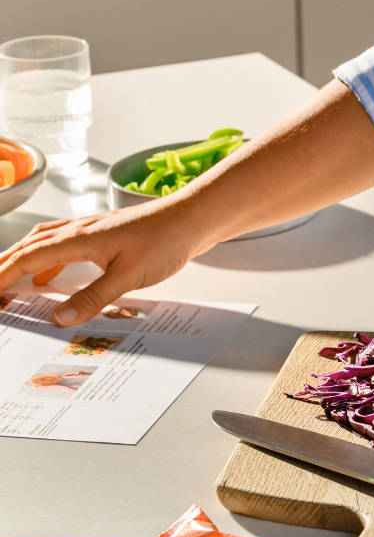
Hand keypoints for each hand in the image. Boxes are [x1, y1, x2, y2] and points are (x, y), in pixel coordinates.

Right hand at [0, 195, 208, 326]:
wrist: (192, 218)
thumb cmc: (165, 241)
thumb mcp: (128, 277)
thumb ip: (93, 298)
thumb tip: (60, 318)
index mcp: (79, 239)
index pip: (29, 257)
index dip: (4, 275)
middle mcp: (80, 230)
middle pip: (30, 245)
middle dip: (5, 264)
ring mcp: (92, 229)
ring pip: (45, 242)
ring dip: (25, 259)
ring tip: (11, 279)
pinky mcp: (105, 233)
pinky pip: (65, 244)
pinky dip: (50, 259)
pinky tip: (53, 275)